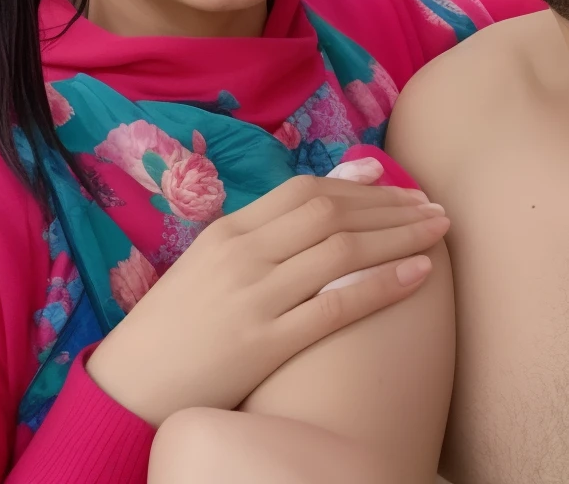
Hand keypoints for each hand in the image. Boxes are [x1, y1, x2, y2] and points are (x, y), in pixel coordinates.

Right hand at [85, 160, 450, 425]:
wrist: (130, 387)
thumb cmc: (170, 329)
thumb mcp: (202, 266)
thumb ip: (251, 238)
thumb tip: (304, 213)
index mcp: (226, 231)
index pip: (301, 191)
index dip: (354, 182)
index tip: (392, 180)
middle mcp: (242, 255)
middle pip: (330, 212)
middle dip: (389, 205)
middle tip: (432, 205)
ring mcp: (254, 297)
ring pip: (342, 249)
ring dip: (399, 235)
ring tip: (438, 231)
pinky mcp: (265, 343)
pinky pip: (336, 306)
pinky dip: (382, 284)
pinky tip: (418, 274)